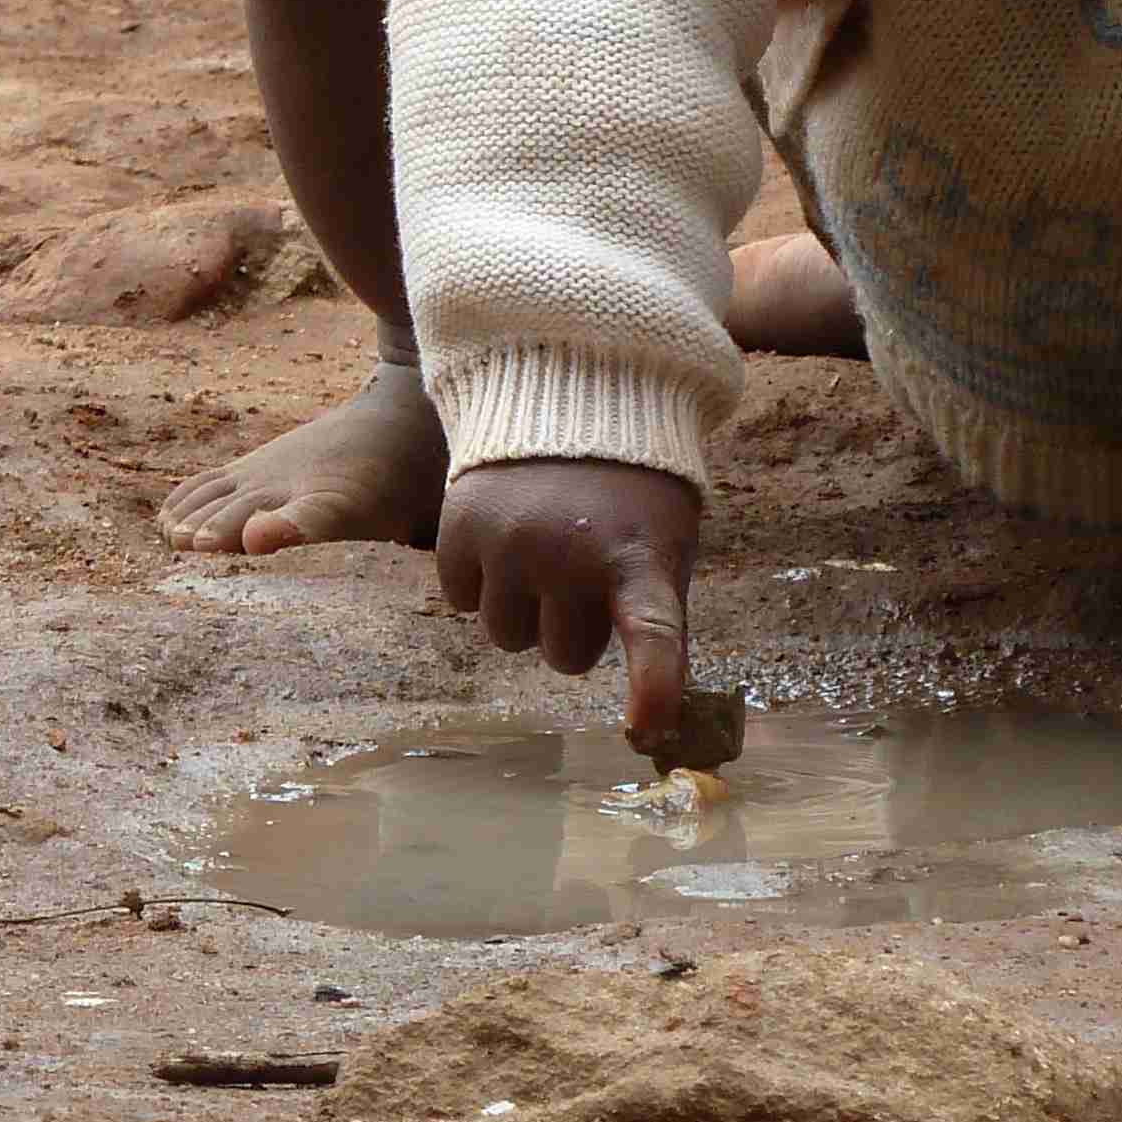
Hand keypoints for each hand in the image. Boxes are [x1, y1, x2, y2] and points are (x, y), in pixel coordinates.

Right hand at [433, 461, 701, 742]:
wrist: (571, 393)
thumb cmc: (630, 491)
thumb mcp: (662, 544)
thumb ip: (657, 621)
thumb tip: (654, 728)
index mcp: (640, 556)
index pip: (654, 631)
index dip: (654, 684)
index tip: (647, 729)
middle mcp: (572, 553)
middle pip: (564, 656)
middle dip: (572, 626)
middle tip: (586, 567)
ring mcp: (511, 543)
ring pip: (508, 635)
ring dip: (523, 606)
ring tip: (542, 544)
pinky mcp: (460, 528)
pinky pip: (462, 600)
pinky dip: (480, 578)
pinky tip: (503, 532)